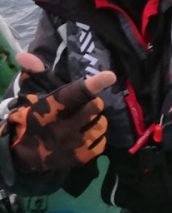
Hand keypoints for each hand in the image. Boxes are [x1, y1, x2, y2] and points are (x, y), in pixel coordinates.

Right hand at [7, 52, 115, 172]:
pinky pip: (101, 143)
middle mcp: (64, 127)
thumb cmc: (31, 118)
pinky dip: (98, 137)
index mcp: (52, 107)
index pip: (76, 94)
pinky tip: (87, 134)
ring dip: (97, 120)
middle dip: (93, 103)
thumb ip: (34, 73)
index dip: (94, 84)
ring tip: (85, 121)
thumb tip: (24, 54)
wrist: (22, 152)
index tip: (109, 76)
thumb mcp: (30, 94)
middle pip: (96, 107)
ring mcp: (73, 144)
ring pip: (101, 125)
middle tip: (84, 105)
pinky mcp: (79, 158)